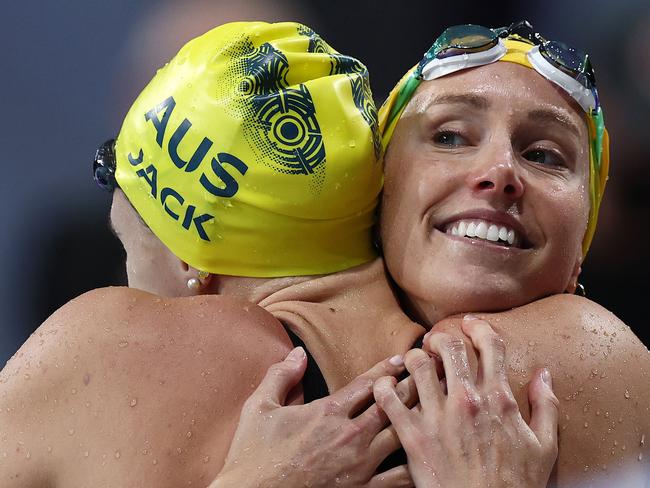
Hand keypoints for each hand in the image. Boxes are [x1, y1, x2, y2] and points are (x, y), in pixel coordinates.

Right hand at [211, 347, 414, 487]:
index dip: (387, 368)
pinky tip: (426, 456)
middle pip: (391, 404)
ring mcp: (358, 465)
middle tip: (432, 374)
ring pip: (400, 434)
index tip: (404, 358)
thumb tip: (298, 353)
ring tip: (438, 408)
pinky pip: (397, 478)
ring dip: (419, 418)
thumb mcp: (258, 408)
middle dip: (414, 387)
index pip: (366, 383)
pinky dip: (413, 465)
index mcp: (327, 412)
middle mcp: (349, 434)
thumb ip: (281, 375)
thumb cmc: (252, 455)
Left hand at [373, 316, 558, 487]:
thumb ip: (546, 405)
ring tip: (413, 363)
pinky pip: (390, 399)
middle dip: (441, 338)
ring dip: (414, 358)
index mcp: (498, 399)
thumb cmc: (516, 486)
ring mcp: (437, 417)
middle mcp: (466, 400)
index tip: (470, 324)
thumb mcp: (544, 447)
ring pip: (417, 365)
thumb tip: (544, 373)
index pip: (489, 346)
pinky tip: (386, 385)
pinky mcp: (413, 435)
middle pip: (449, 347)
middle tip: (435, 342)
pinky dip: (384, 386)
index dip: (479, 328)